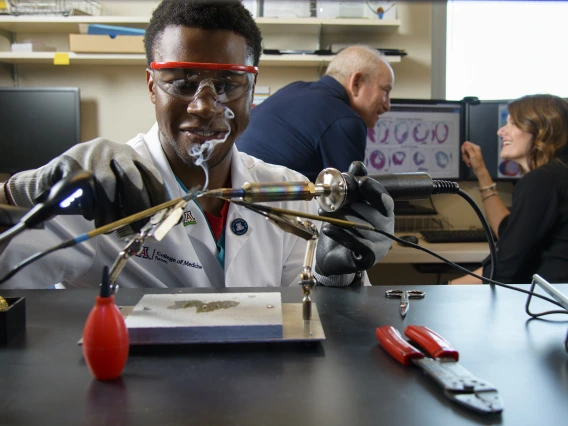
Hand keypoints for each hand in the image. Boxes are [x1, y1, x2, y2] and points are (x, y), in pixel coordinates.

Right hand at [5, 138, 169, 230]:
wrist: (52, 179)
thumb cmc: (93, 188)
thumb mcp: (116, 190)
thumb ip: (135, 202)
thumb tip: (162, 222)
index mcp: (129, 155)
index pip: (151, 174)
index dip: (159, 197)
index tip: (162, 217)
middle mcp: (113, 150)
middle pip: (132, 177)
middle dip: (138, 204)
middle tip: (138, 227)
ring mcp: (91, 153)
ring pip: (107, 182)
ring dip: (110, 209)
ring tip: (109, 227)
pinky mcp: (69, 160)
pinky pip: (83, 184)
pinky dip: (89, 203)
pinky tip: (90, 215)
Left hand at [314, 162, 393, 284]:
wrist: (332, 258)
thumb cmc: (342, 229)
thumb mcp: (347, 206)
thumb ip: (353, 187)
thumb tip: (357, 165)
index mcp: (384, 215)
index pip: (385, 200)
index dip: (374, 190)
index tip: (362, 181)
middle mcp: (386, 230)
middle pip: (371, 213)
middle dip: (349, 205)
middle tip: (331, 202)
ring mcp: (380, 246)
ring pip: (361, 226)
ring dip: (339, 218)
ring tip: (324, 214)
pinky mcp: (368, 259)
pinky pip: (354, 242)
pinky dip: (339, 234)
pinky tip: (327, 229)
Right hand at [461, 141, 488, 177]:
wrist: (479, 171)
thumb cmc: (477, 163)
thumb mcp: (472, 155)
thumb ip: (468, 149)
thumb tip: (465, 143)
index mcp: (475, 147)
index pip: (466, 143)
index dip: (463, 148)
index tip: (463, 153)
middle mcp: (474, 149)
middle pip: (465, 149)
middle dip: (464, 155)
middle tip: (467, 159)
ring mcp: (472, 153)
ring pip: (465, 154)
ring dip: (465, 159)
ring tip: (469, 163)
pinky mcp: (471, 157)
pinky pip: (466, 157)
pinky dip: (466, 161)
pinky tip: (469, 164)